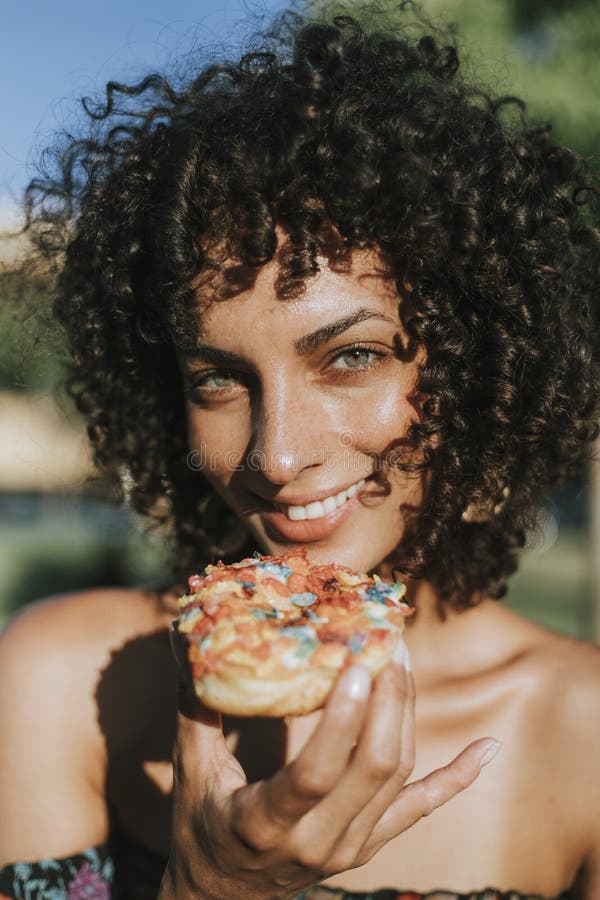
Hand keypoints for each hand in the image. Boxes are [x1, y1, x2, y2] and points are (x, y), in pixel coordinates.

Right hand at [161, 636, 499, 899]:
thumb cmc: (201, 828)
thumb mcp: (190, 773)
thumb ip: (195, 708)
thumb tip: (190, 640)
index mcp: (268, 823)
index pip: (316, 773)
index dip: (342, 721)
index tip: (356, 664)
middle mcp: (318, 840)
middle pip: (373, 769)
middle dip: (388, 701)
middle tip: (387, 644)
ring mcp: (352, 847)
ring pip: (398, 777)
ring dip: (407, 714)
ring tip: (403, 659)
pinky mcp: (371, 845)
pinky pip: (421, 809)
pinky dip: (457, 778)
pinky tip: (485, 748)